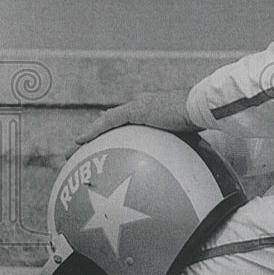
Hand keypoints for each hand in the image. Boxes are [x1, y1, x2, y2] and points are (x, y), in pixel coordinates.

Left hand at [69, 89, 198, 156]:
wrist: (201, 108)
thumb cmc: (200, 123)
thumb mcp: (186, 139)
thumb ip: (179, 151)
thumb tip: (184, 168)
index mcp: (153, 111)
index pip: (127, 120)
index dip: (112, 130)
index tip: (101, 138)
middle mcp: (142, 106)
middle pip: (111, 121)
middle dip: (95, 134)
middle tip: (80, 146)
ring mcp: (138, 106)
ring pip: (105, 122)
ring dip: (87, 135)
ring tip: (72, 148)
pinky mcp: (137, 109)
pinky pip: (109, 122)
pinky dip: (93, 131)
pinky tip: (79, 140)